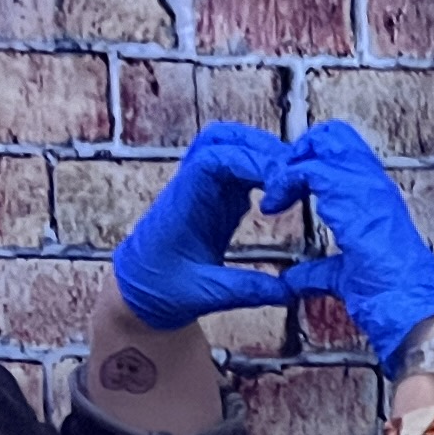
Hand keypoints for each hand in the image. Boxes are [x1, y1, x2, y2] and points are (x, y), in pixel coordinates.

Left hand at [110, 123, 299, 328]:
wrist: (139, 293)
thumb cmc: (158, 290)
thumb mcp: (203, 295)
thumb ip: (246, 289)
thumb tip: (292, 290)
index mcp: (182, 203)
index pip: (214, 159)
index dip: (251, 160)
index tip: (281, 182)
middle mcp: (192, 187)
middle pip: (223, 139)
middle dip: (260, 147)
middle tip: (294, 172)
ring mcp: (203, 190)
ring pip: (232, 148)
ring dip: (263, 155)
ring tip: (292, 180)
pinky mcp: (216, 200)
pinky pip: (240, 171)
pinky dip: (263, 173)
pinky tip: (282, 194)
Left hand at [271, 121, 433, 363]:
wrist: (410, 308)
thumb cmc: (388, 295)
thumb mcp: (342, 277)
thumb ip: (317, 272)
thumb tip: (293, 279)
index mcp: (374, 198)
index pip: (341, 153)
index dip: (308, 163)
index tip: (285, 193)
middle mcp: (374, 184)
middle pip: (334, 134)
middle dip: (299, 152)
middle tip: (277, 185)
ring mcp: (367, 187)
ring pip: (323, 142)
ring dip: (290, 165)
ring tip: (273, 196)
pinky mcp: (355, 198)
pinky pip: (311, 169)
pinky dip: (285, 181)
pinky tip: (273, 206)